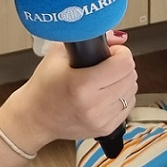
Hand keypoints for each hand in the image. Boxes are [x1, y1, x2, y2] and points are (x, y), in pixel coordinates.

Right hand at [0, 31, 136, 152]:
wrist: (34, 118)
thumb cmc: (44, 86)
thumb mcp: (58, 55)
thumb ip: (88, 40)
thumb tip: (118, 37)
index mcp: (81, 85)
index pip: (124, 63)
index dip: (120, 53)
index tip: (110, 52)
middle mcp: (93, 105)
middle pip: (131, 76)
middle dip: (122, 66)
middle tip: (106, 65)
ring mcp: (100, 120)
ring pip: (132, 91)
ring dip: (123, 82)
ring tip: (105, 80)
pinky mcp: (105, 129)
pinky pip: (128, 106)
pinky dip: (122, 97)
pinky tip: (106, 94)